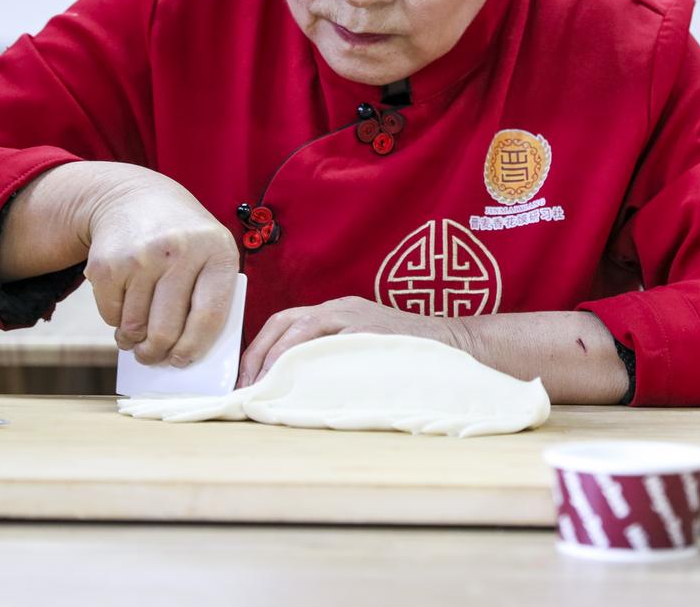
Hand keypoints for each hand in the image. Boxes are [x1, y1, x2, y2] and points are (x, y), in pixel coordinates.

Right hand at [81, 169, 240, 367]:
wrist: (136, 198)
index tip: (184, 360)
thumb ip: (210, 298)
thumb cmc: (184, 240)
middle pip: (167, 330)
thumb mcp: (210, 253)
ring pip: (135, 327)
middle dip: (159, 354)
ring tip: (139, 336)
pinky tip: (126, 306)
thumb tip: (187, 355)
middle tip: (155, 357)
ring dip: (134, 341)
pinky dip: (116, 322)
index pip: (209, 317)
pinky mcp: (107, 264)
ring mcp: (141, 256)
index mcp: (217, 251)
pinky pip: (111, 315)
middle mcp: (179, 251)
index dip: (195, 348)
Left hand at [239, 296, 464, 386]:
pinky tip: (294, 384)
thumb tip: (290, 390)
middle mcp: (342, 309)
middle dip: (258, 354)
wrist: (456, 347)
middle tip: (244, 388)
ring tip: (262, 389)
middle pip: (284, 321)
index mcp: (337, 312)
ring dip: (276, 359)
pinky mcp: (371, 332)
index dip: (258, 349)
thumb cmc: (409, 358)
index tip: (243, 380)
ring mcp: (357, 318)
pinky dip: (307, 362)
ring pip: (301, 329)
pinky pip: (331, 345)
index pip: (284, 322)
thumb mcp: (362, 353)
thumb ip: (331, 360)